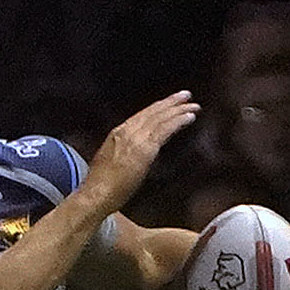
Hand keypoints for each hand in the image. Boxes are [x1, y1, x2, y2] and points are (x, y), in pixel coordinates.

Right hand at [79, 91, 199, 217]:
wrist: (96, 194)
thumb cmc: (100, 187)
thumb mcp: (108, 163)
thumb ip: (121, 155)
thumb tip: (130, 158)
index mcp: (118, 133)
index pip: (141, 116)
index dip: (157, 108)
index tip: (168, 103)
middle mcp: (127, 131)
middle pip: (152, 112)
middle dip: (170, 102)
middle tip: (185, 95)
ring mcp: (136, 139)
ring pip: (161, 118)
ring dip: (178, 110)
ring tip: (193, 105)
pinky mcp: (145, 149)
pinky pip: (165, 129)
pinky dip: (178, 121)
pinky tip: (189, 117)